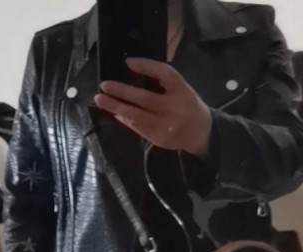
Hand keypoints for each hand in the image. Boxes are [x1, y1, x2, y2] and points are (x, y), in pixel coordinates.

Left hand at [95, 58, 211, 156]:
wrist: (201, 133)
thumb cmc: (187, 105)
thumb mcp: (181, 88)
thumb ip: (162, 80)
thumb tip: (130, 69)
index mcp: (182, 90)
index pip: (164, 73)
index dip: (146, 66)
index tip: (128, 62)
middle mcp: (174, 108)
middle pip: (145, 98)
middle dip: (122, 91)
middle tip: (104, 85)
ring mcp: (166, 125)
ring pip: (137, 116)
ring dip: (117, 107)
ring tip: (100, 100)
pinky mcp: (159, 139)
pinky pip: (138, 127)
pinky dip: (125, 119)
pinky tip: (115, 112)